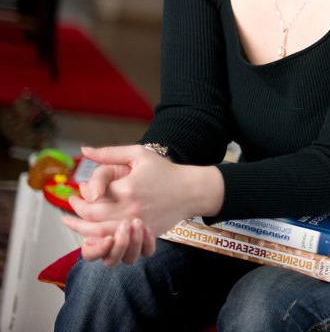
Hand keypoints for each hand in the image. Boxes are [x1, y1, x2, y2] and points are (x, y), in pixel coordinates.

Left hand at [63, 144, 223, 264]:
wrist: (190, 190)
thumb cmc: (164, 170)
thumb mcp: (138, 154)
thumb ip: (109, 153)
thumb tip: (84, 150)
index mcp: (127, 188)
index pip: (92, 198)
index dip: (79, 197)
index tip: (75, 192)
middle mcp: (130, 210)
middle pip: (92, 219)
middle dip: (76, 215)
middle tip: (72, 207)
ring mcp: (138, 226)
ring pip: (101, 235)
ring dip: (83, 232)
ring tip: (75, 224)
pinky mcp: (143, 236)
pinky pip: (118, 245)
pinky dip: (103, 243)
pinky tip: (95, 238)